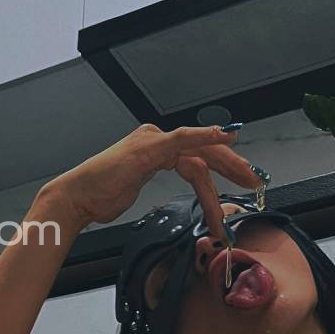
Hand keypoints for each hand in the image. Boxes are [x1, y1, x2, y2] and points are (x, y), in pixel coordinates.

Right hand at [48, 123, 259, 241]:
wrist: (78, 197)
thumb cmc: (101, 196)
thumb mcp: (136, 190)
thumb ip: (155, 183)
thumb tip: (170, 196)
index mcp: (156, 149)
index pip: (199, 157)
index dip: (224, 168)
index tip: (243, 181)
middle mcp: (157, 140)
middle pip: (205, 151)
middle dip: (233, 166)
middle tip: (255, 180)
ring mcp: (153, 141)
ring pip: (199, 151)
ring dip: (225, 168)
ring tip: (245, 180)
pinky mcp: (149, 148)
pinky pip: (183, 140)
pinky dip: (205, 136)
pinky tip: (225, 138)